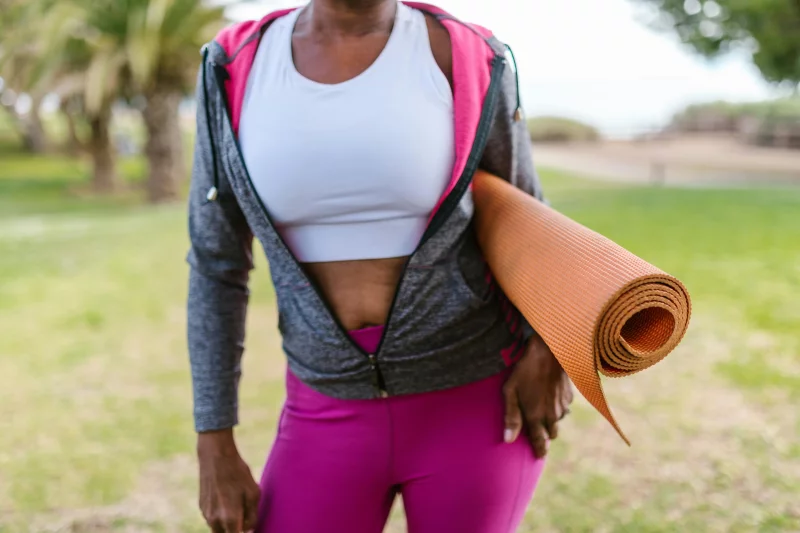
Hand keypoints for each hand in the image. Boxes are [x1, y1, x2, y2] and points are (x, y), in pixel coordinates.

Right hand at [198, 429, 260, 532]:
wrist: (216, 456)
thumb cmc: (238, 473)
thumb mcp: (253, 493)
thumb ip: (252, 516)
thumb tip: (249, 531)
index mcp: (230, 519)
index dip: (245, 531)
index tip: (248, 522)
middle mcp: (214, 520)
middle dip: (235, 529)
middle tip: (244, 515)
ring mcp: (206, 514)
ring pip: (219, 528)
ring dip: (227, 523)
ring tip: (236, 502)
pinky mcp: (201, 506)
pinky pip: (213, 518)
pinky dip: (220, 514)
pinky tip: (227, 497)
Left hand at [503, 333, 572, 457]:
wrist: (549, 352)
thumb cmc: (525, 370)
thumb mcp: (510, 391)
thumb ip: (511, 417)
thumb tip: (508, 440)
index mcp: (536, 416)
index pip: (539, 442)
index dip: (539, 451)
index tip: (538, 456)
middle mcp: (552, 415)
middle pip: (551, 435)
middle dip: (544, 435)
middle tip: (536, 431)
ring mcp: (562, 406)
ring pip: (557, 421)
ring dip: (550, 420)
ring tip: (540, 410)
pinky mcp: (569, 397)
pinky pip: (563, 408)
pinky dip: (556, 407)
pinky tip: (548, 396)